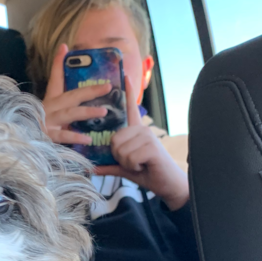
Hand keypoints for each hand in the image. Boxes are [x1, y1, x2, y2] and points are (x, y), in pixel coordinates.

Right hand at [42, 44, 112, 145]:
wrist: (22, 143)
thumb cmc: (40, 126)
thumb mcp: (52, 111)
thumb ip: (65, 101)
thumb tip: (71, 76)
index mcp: (50, 100)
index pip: (55, 78)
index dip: (58, 62)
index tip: (64, 47)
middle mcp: (49, 108)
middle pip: (70, 96)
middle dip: (89, 90)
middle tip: (107, 87)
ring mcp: (47, 121)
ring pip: (69, 114)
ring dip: (86, 112)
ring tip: (104, 112)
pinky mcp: (47, 136)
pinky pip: (63, 136)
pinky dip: (75, 137)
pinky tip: (88, 139)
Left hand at [96, 75, 189, 210]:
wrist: (168, 185)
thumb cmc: (148, 173)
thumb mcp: (126, 168)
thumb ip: (110, 165)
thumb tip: (93, 168)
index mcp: (136, 131)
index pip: (131, 108)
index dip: (128, 91)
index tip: (125, 75)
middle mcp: (142, 129)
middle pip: (114, 140)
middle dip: (119, 157)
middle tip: (133, 162)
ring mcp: (147, 136)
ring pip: (120, 149)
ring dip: (127, 163)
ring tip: (140, 164)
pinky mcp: (151, 146)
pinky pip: (129, 157)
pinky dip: (133, 166)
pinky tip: (144, 166)